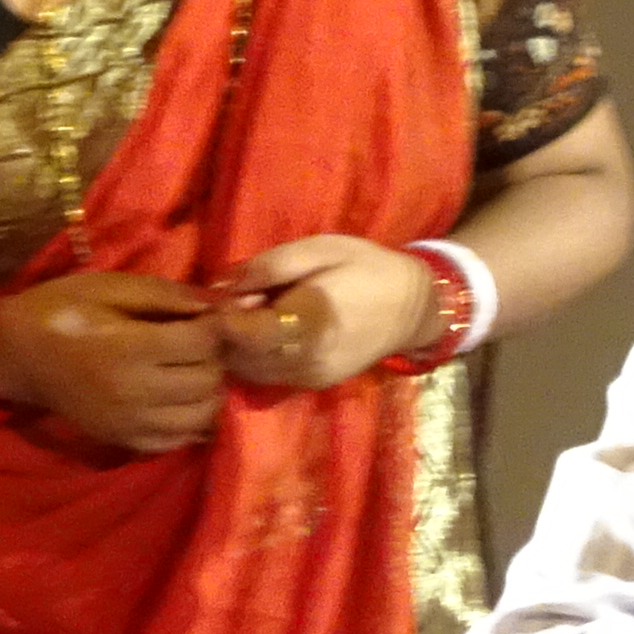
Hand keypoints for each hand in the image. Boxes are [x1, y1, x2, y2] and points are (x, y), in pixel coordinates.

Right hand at [0, 271, 227, 451]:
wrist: (15, 355)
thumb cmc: (60, 310)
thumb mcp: (109, 287)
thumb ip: (165, 295)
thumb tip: (218, 304)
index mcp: (128, 347)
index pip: (203, 343)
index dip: (213, 326)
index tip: (204, 318)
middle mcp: (134, 391)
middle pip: (207, 379)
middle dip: (213, 358)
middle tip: (197, 344)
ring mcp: (129, 422)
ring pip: (201, 415)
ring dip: (207, 391)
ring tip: (190, 370)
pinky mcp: (124, 440)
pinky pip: (178, 440)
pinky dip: (189, 420)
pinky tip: (177, 398)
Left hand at [212, 235, 440, 391]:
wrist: (414, 308)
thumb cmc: (366, 269)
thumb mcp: (320, 249)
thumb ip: (270, 266)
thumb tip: (220, 284)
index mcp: (306, 322)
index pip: (238, 333)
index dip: (219, 314)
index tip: (220, 295)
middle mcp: (303, 360)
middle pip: (236, 356)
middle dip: (223, 333)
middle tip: (234, 304)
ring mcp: (308, 377)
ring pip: (247, 372)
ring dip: (236, 349)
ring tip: (248, 318)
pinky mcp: (312, 384)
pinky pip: (266, 376)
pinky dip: (254, 358)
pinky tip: (265, 334)